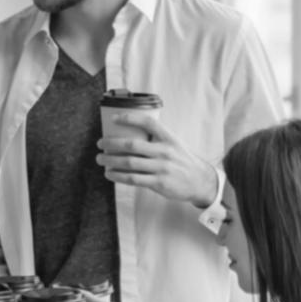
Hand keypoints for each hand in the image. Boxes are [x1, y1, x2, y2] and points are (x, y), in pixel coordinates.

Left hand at [97, 114, 217, 207]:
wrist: (200, 181)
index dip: (129, 118)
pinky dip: (118, 176)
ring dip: (110, 161)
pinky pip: (133, 179)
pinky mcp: (159, 183)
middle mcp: (165, 151)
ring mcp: (162, 167)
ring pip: (129, 162)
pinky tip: (109, 173)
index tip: (113, 118)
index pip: (148, 122)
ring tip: (100, 159)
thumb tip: (129, 134)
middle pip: (132, 144)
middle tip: (100, 143)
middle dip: (111, 143)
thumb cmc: (181, 160)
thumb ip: (156, 139)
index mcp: (169, 138)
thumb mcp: (174, 144)